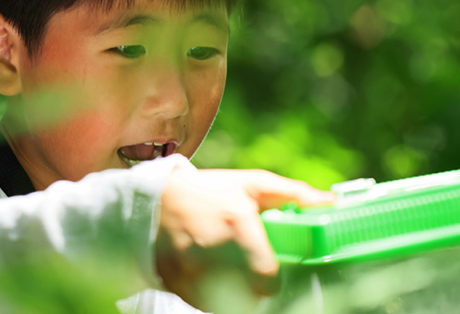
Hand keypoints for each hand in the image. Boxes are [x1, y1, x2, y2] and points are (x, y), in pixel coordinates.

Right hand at [156, 167, 333, 309]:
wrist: (155, 199)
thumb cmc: (208, 191)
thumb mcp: (250, 184)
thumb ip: (291, 193)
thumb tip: (330, 202)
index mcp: (237, 223)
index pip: (267, 277)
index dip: (270, 280)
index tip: (266, 271)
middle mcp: (213, 248)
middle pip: (247, 295)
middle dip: (250, 286)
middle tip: (244, 269)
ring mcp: (190, 268)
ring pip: (225, 303)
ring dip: (229, 293)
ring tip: (223, 270)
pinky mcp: (173, 281)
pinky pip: (201, 303)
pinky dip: (207, 295)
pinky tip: (204, 273)